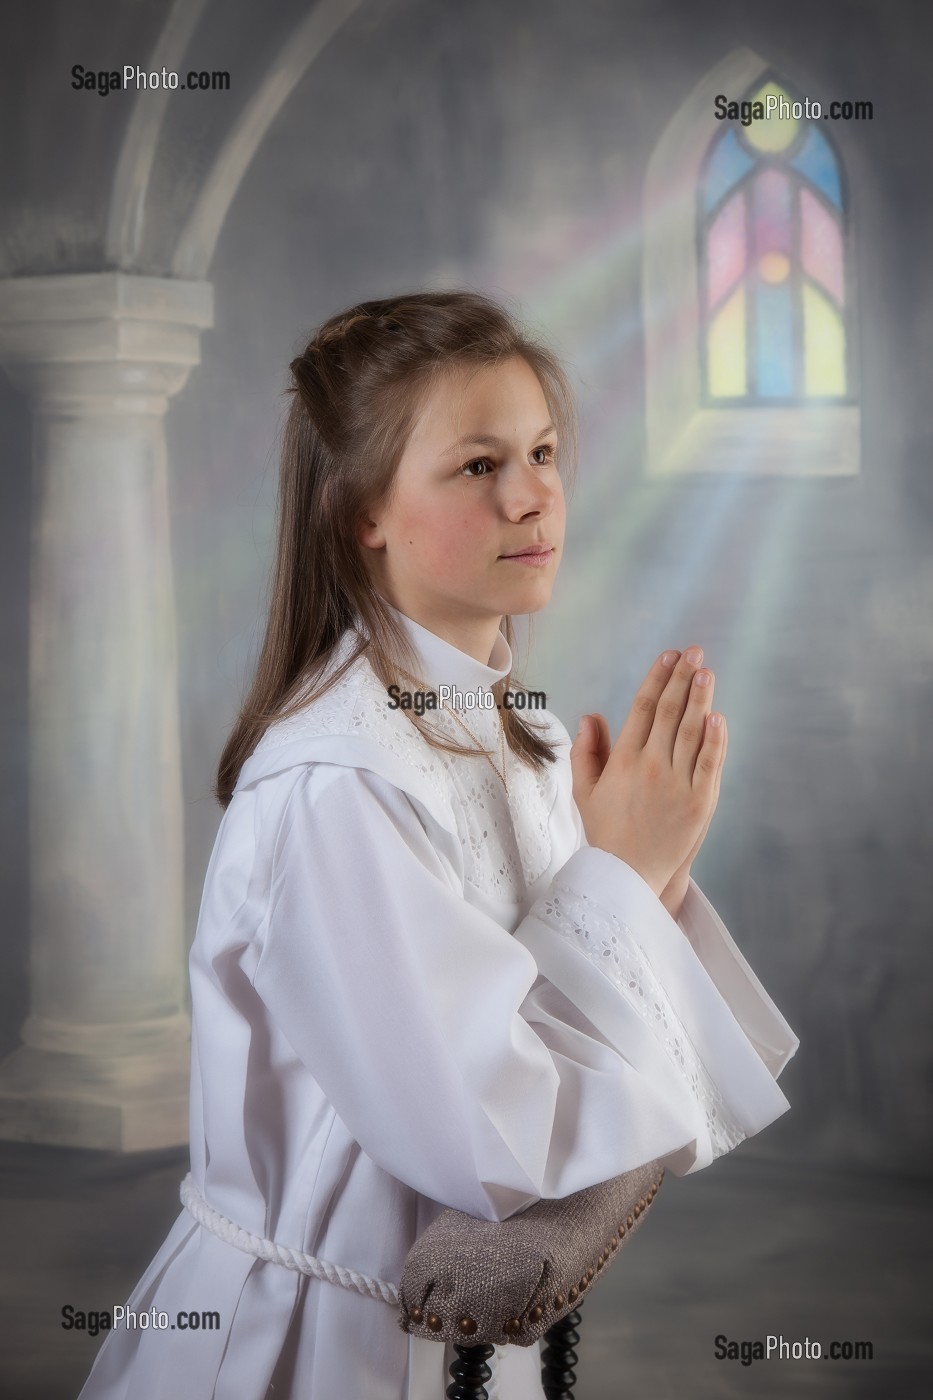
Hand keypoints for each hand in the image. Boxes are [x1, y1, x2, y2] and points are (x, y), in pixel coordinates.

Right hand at [569, 647, 727, 897]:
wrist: (629, 876)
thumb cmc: (607, 833)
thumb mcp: (585, 792)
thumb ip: (587, 752)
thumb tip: (592, 716)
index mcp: (623, 761)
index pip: (642, 709)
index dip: (657, 679)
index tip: (668, 656)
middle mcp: (651, 767)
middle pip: (669, 712)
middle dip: (682, 679)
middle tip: (694, 653)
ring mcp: (678, 784)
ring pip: (692, 732)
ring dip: (700, 699)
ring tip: (706, 673)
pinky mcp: (700, 802)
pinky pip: (710, 763)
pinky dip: (716, 739)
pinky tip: (718, 717)